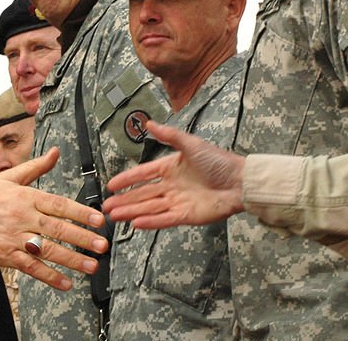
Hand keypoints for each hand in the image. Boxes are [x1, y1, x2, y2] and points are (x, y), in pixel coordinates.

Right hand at [0, 147, 108, 290]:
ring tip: (91, 266)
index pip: (59, 204)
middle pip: (58, 228)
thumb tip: (56, 153)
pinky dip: (49, 276)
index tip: (98, 220)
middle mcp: (22, 217)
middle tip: (102, 245)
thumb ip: (36, 167)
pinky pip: (31, 268)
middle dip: (82, 238)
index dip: (81, 213)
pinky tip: (65, 283)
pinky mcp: (5, 255)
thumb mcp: (9, 178)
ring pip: (48, 250)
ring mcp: (14, 238)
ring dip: (71, 260)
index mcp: (25, 197)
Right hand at [102, 120, 245, 227]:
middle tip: (106, 207)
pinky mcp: (187, 215)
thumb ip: (168, 135)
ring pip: (150, 208)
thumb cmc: (218, 161)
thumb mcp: (190, 144)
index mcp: (171, 167)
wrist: (240, 181)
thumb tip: (149, 123)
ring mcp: (178, 201)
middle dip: (124, 200)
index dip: (127, 180)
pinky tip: (135, 223)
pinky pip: (165, 219)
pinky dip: (150, 222)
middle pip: (143, 194)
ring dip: (132, 212)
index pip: (143, 174)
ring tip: (114, 216)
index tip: (111, 185)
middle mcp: (172, 185)